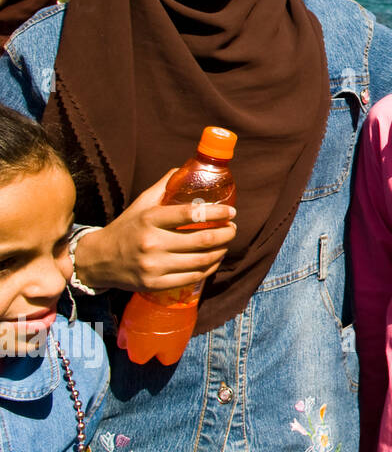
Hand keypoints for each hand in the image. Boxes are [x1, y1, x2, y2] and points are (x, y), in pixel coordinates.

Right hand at [71, 171, 236, 293]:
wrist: (98, 260)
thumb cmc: (126, 228)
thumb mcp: (141, 204)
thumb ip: (163, 187)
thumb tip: (184, 168)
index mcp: (150, 219)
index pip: (192, 214)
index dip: (217, 213)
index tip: (231, 212)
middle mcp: (152, 243)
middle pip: (203, 240)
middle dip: (226, 234)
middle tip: (233, 228)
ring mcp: (154, 266)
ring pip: (202, 260)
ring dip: (221, 251)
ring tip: (226, 243)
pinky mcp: (155, 284)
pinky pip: (193, 277)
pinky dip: (210, 268)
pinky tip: (214, 260)